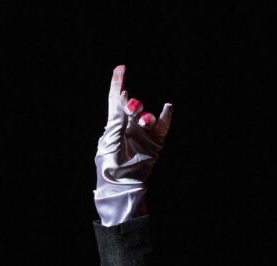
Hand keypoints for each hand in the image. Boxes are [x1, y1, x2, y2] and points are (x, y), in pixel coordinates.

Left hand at [94, 65, 172, 226]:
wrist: (121, 187)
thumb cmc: (110, 166)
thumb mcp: (109, 141)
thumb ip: (117, 120)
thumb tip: (124, 97)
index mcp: (113, 126)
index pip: (115, 101)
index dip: (118, 83)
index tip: (120, 67)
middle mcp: (129, 128)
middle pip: (133, 107)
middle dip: (133, 104)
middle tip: (132, 107)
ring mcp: (142, 136)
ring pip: (148, 117)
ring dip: (147, 116)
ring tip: (144, 121)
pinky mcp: (154, 145)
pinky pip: (162, 128)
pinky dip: (166, 116)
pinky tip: (167, 107)